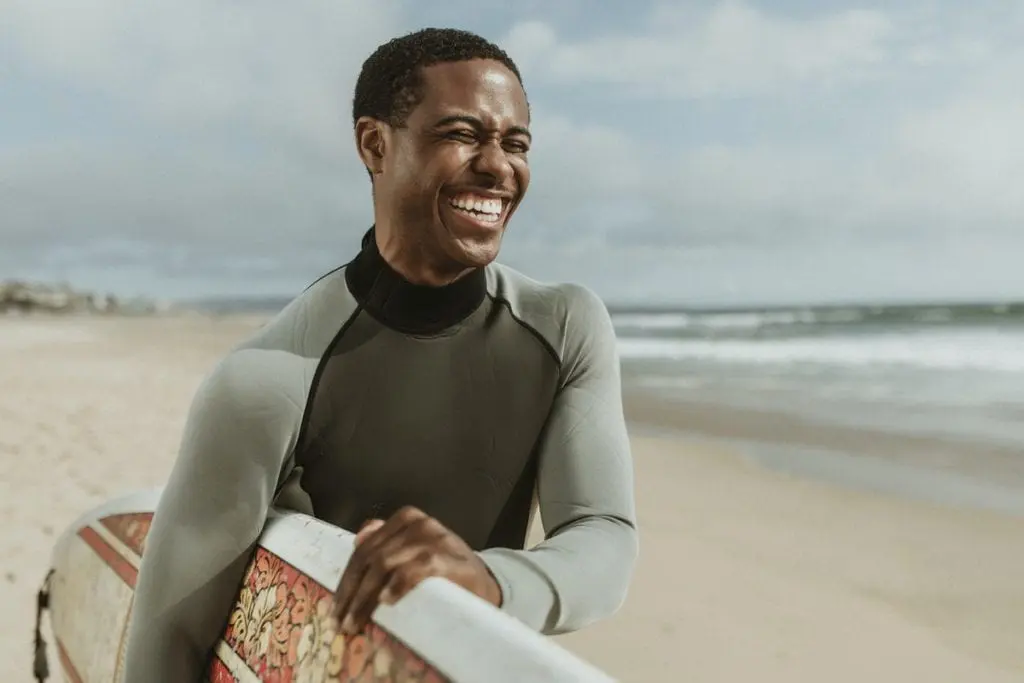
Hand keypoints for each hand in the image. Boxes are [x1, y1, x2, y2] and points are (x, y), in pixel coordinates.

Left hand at [334, 506, 501, 634]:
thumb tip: (358, 539)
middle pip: (371, 556)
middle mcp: (417, 523)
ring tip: (357, 619)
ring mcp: (433, 538)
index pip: (365, 547)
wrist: (483, 581)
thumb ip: (387, 542)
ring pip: (385, 563)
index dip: (346, 578)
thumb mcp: (414, 550)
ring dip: (366, 596)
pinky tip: (387, 601)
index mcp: (406, 519)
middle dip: (352, 591)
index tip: (335, 607)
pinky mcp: (448, 557)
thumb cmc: (445, 570)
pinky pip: (415, 569)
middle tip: (341, 620)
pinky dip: (398, 585)